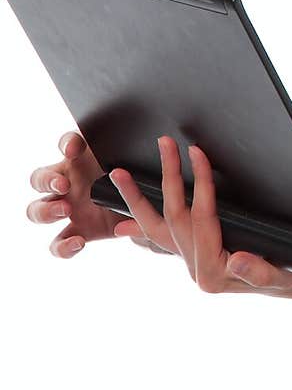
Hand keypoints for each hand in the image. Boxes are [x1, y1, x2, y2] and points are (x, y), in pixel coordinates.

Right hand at [27, 130, 159, 257]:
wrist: (157, 214)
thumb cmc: (146, 182)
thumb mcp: (144, 172)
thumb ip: (141, 163)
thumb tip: (155, 144)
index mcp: (84, 161)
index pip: (66, 145)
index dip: (67, 144)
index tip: (75, 149)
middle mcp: (70, 183)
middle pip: (39, 179)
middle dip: (47, 181)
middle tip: (63, 186)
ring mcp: (69, 209)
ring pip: (37, 210)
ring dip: (45, 210)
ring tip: (65, 210)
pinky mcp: (77, 232)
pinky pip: (57, 243)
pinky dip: (63, 245)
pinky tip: (78, 242)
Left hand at [109, 136, 291, 306]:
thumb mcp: (284, 274)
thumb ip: (259, 271)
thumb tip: (237, 258)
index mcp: (212, 273)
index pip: (201, 219)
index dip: (200, 183)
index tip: (199, 153)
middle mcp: (195, 269)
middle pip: (172, 218)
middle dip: (167, 178)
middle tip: (164, 144)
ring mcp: (191, 263)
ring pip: (158, 228)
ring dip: (137, 199)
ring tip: (118, 175)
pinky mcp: (194, 256)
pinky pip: (162, 240)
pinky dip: (142, 226)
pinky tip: (125, 221)